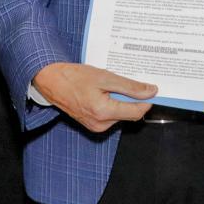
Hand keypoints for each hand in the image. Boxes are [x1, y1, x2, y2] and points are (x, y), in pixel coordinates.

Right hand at [33, 61, 155, 132]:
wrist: (51, 82)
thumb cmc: (74, 77)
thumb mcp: (105, 77)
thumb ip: (129, 87)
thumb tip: (150, 91)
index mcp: (104, 112)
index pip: (136, 111)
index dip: (147, 100)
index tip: (152, 90)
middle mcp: (101, 124)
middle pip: (129, 113)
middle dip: (131, 99)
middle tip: (123, 82)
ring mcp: (96, 126)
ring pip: (120, 114)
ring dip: (120, 100)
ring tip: (107, 86)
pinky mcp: (93, 125)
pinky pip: (111, 115)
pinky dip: (112, 104)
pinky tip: (102, 92)